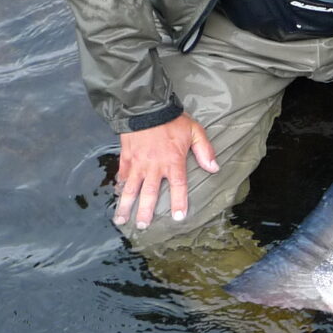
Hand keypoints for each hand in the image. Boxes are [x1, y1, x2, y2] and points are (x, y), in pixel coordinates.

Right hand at [114, 114, 217, 229]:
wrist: (146, 106)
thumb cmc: (172, 119)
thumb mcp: (195, 131)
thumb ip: (205, 150)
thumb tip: (215, 168)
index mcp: (173, 161)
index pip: (178, 186)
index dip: (178, 203)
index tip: (178, 218)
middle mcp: (154, 166)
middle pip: (149, 194)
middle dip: (145, 212)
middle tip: (142, 227)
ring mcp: (138, 162)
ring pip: (131, 188)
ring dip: (125, 205)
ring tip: (120, 220)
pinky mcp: (126, 156)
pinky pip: (123, 174)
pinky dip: (119, 185)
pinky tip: (117, 195)